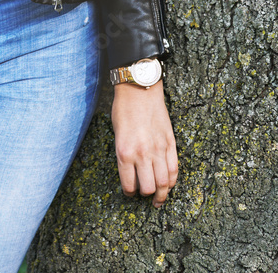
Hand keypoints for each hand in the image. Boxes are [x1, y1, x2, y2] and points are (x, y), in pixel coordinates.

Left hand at [111, 78, 177, 207]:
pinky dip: (172, 181)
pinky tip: (169, 185)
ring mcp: (158, 149)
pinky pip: (174, 169)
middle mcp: (142, 154)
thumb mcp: (117, 134)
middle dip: (146, 195)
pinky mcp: (170, 143)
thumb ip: (125, 154)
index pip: (129, 184)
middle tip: (144, 196)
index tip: (130, 193)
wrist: (139, 90)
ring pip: (164, 183)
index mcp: (124, 152)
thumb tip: (132, 173)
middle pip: (149, 188)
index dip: (129, 193)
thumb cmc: (123, 109)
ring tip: (159, 200)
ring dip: (162, 195)